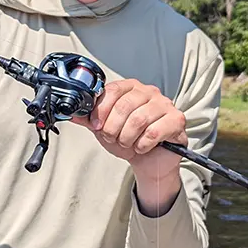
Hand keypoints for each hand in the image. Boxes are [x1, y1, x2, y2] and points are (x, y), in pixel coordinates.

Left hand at [71, 78, 186, 213]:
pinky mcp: (176, 120)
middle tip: (112, 138)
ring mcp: (165, 104)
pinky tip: (142, 147)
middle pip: (124, 106)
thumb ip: (88, 119)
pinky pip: (154, 132)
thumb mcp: (104, 128)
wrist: (149, 159)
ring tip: (127, 143)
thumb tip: (70, 113)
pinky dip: (142, 144)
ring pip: (138, 120)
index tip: (96, 125)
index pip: (112, 91)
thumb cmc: (129, 139)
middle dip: (113, 128)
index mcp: (131, 88)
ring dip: (127, 138)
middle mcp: (149, 92)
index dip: (101, 110)